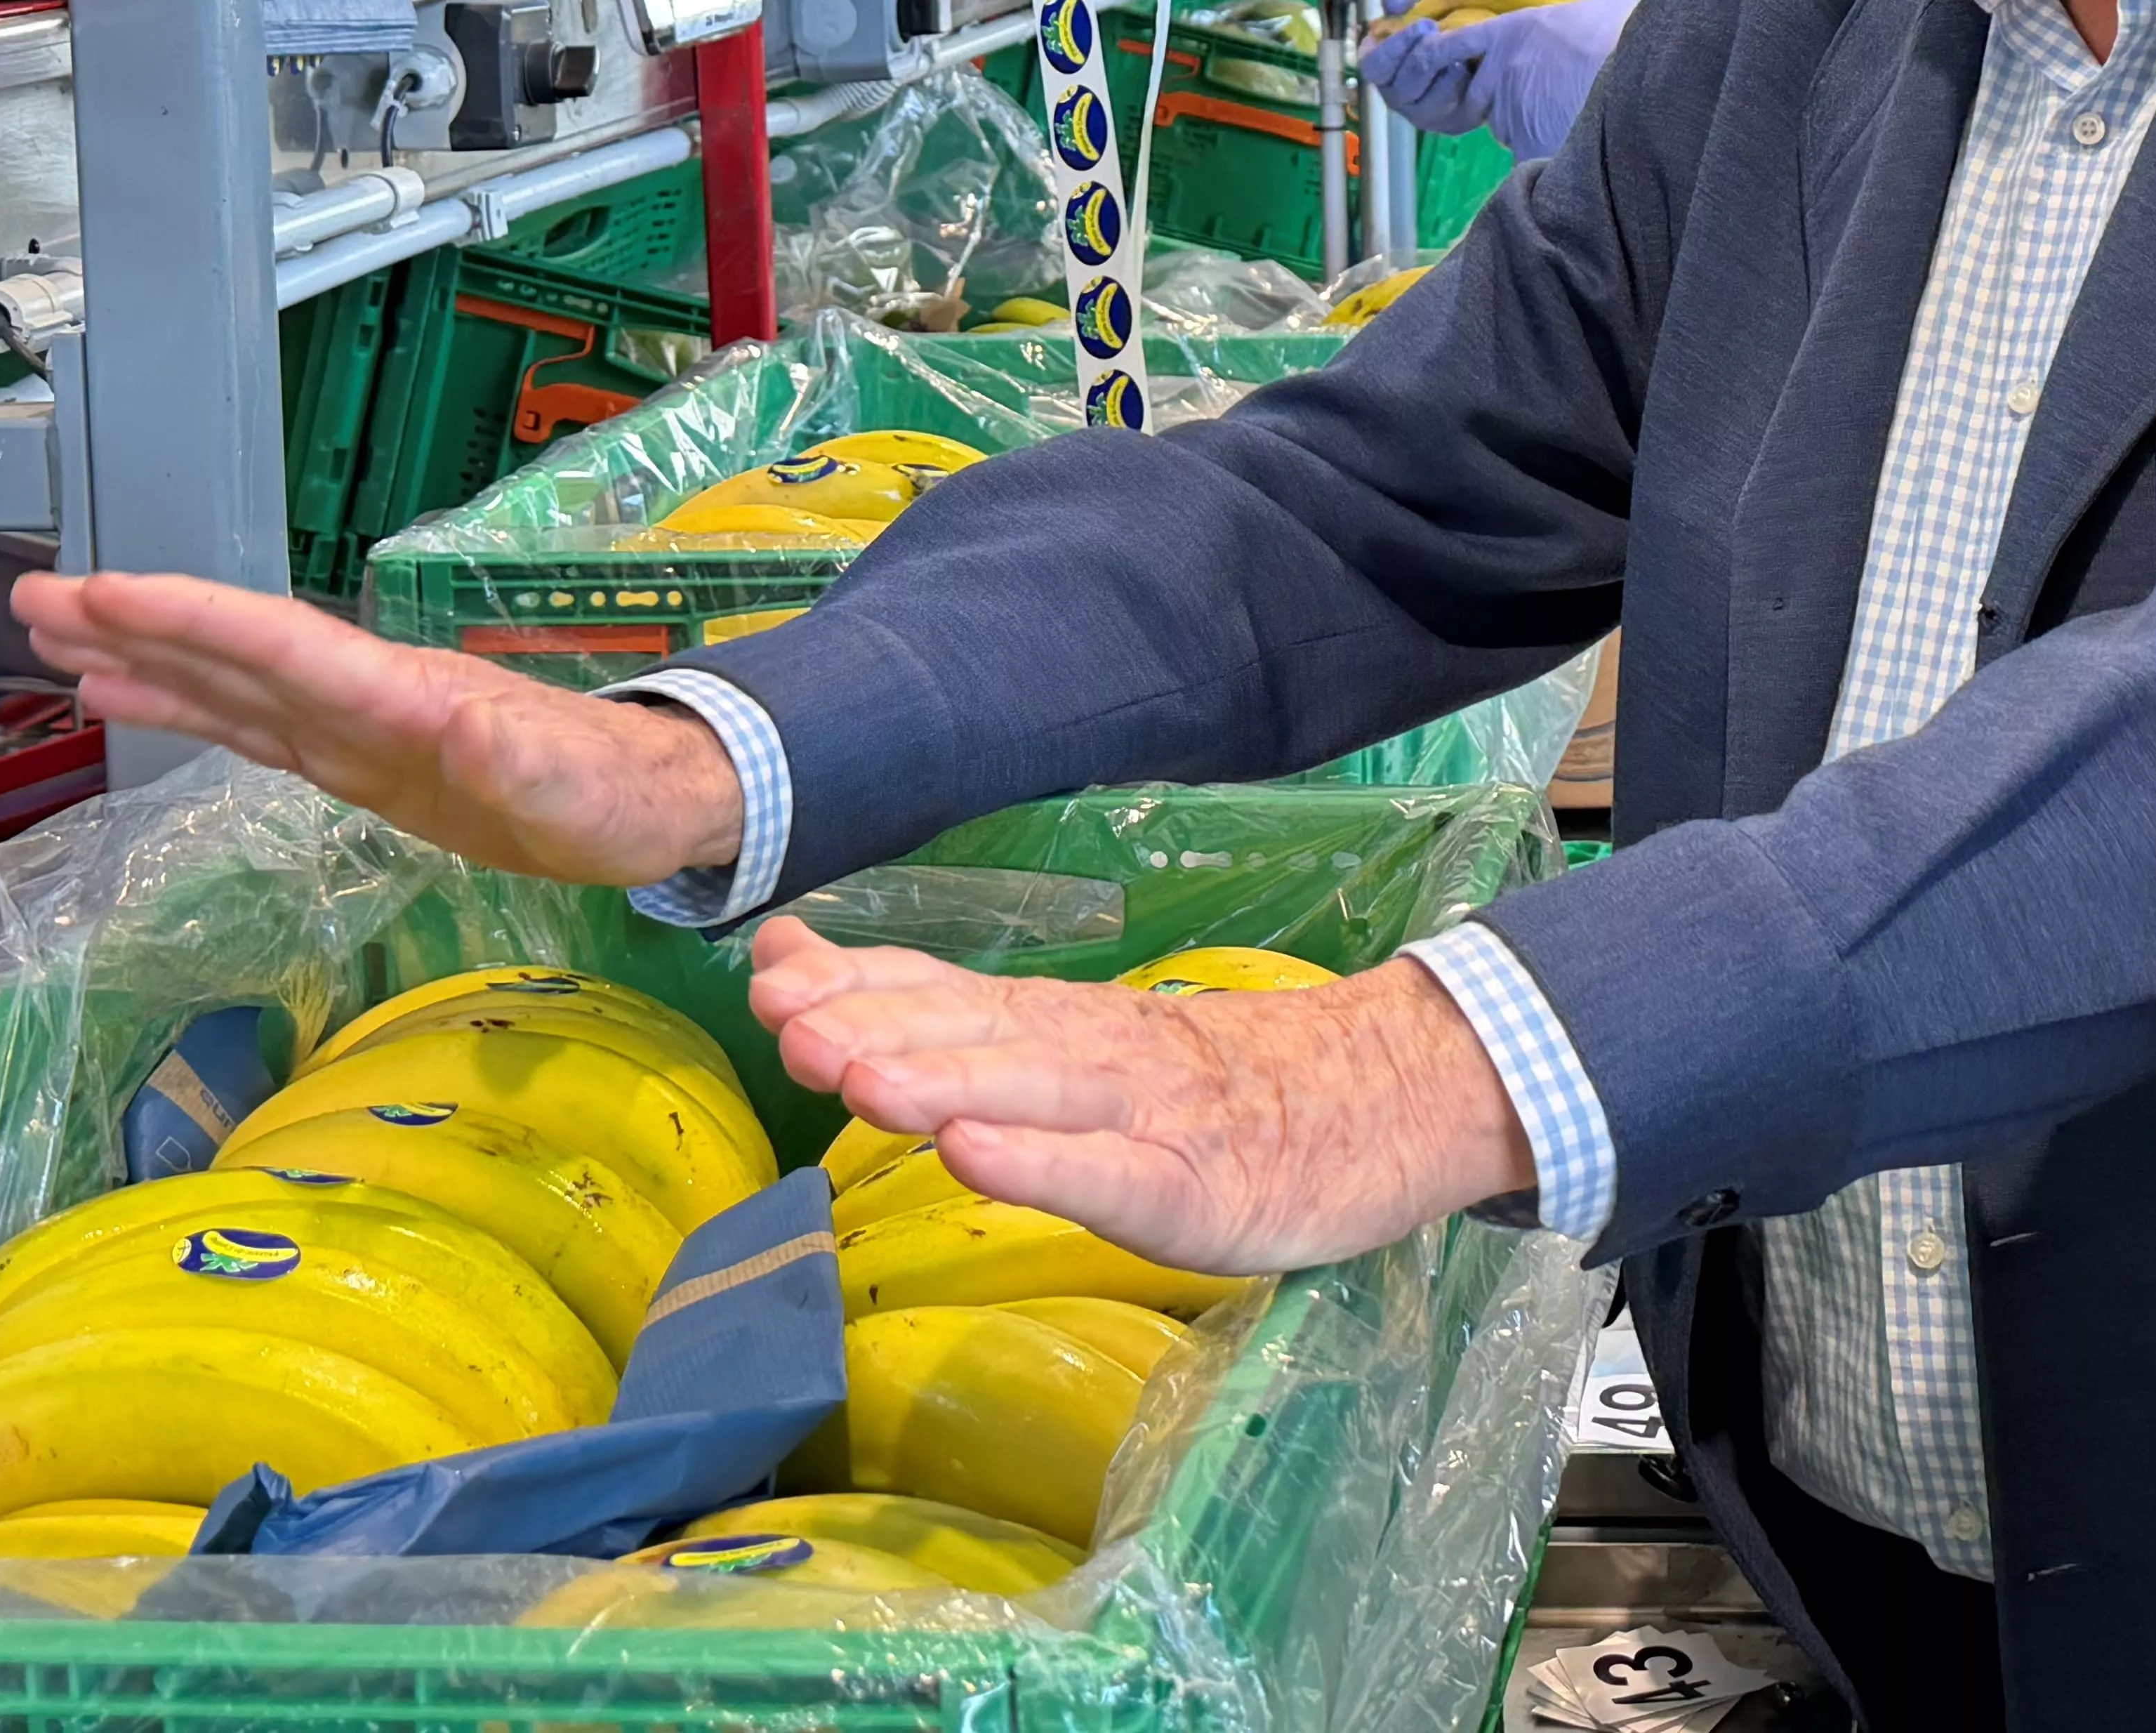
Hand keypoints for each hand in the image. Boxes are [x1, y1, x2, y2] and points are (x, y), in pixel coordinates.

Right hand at [10, 569, 744, 886]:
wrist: (654, 800)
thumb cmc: (619, 793)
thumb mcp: (575, 789)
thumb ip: (520, 761)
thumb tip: (464, 728)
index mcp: (407, 698)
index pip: (285, 648)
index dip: (198, 624)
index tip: (110, 595)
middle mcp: (370, 699)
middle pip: (239, 652)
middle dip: (142, 624)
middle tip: (36, 598)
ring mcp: (360, 727)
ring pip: (233, 685)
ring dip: (147, 660)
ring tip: (53, 637)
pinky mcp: (361, 761)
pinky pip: (255, 729)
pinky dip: (189, 710)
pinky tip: (129, 700)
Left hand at [746, 919, 1537, 1271]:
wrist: (1388, 1093)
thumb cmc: (1222, 1087)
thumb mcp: (1088, 1044)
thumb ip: (966, 1023)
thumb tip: (814, 984)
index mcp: (1061, 1025)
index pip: (947, 991)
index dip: (855, 980)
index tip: (767, 968)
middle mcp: (1093, 1053)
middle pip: (976, 1035)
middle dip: (874, 1025)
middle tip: (787, 1017)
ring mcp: (1148, 1116)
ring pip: (1034, 1090)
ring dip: (942, 1080)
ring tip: (860, 1078)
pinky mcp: (1197, 1187)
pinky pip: (1111, 1175)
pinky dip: (1041, 1162)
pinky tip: (977, 1156)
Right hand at [1357, 0, 1494, 132]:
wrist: (1487, 37)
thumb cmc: (1443, 15)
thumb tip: (1393, 2)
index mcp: (1381, 63)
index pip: (1373, 66)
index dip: (1395, 48)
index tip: (1424, 25)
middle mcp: (1395, 92)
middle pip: (1399, 88)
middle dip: (1424, 60)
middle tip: (1447, 36)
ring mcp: (1422, 112)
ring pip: (1426, 104)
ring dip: (1445, 76)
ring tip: (1462, 55)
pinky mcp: (1449, 124)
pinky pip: (1452, 115)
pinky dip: (1463, 91)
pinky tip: (1473, 72)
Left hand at [1359, 0, 1636, 162]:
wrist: (1630, 82)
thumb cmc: (1617, 37)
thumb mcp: (1612, 4)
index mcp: (1507, 34)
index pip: (1453, 45)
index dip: (1445, 55)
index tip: (1446, 62)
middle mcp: (1497, 73)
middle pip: (1481, 95)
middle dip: (1502, 101)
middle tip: (1538, 101)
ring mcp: (1507, 110)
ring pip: (1502, 126)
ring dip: (1522, 129)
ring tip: (1559, 126)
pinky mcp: (1524, 143)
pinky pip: (1520, 157)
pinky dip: (1537, 161)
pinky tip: (1562, 155)